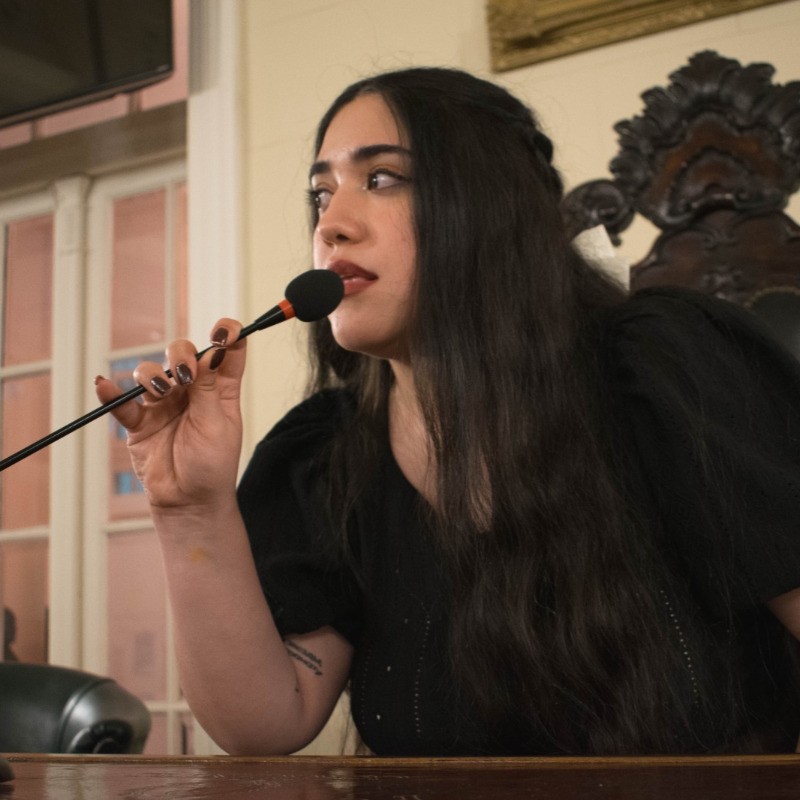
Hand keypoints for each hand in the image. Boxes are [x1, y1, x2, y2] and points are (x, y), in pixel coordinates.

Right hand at [94, 319, 245, 510]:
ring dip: (152, 375)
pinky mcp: (140, 421)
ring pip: (151, 372)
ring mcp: (164, 403)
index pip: (227, 351)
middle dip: (180, 355)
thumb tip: (213, 352)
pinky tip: (104, 385)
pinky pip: (122, 402)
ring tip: (160, 392)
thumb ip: (210, 389)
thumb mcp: (217, 425)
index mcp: (221, 389)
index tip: (223, 331)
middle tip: (183, 374)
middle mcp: (193, 390)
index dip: (227, 333)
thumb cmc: (212, 465)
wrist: (189, 501)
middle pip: (183, 353)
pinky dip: (111, 392)